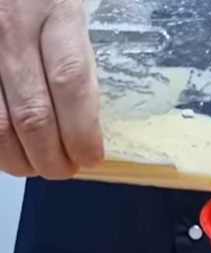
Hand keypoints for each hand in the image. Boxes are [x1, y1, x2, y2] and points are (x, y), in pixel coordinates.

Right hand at [0, 0, 102, 178]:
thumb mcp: (71, 12)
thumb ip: (78, 59)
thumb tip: (90, 124)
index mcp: (56, 12)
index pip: (71, 83)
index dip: (81, 132)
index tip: (91, 157)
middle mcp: (11, 28)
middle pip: (33, 113)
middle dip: (52, 157)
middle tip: (65, 170)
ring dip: (20, 159)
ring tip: (37, 167)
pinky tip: (10, 150)